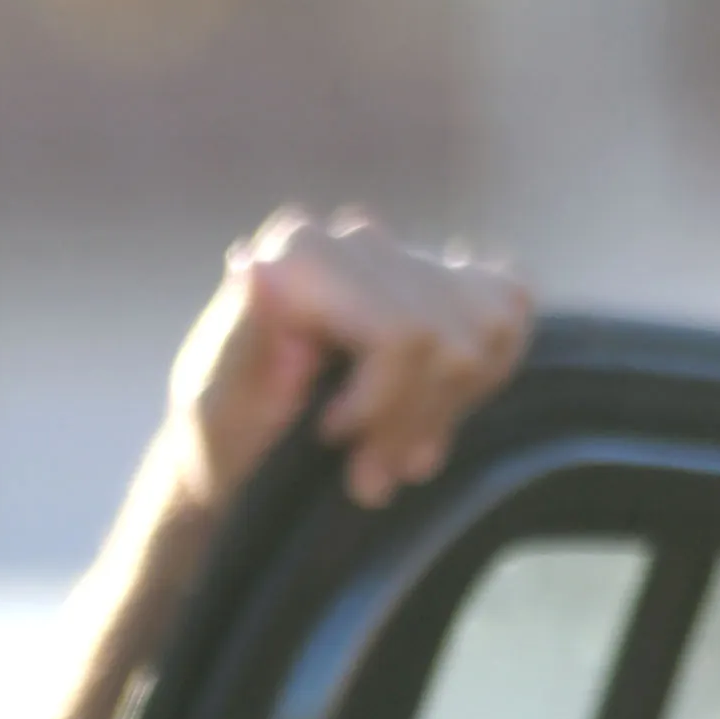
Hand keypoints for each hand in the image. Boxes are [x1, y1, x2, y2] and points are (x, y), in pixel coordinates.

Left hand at [154, 210, 538, 527]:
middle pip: (447, 341)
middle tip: (367, 480)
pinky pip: (508, 319)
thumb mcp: (210, 406)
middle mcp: (356, 238)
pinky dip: (478, 384)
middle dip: (411, 423)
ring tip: (387, 462)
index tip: (334, 439)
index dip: (384, 404)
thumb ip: (240, 340)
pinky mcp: (453, 280)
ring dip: (440, 415)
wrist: (240, 451)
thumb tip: (255, 268)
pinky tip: (426, 418)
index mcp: (297, 251)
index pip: (403, 333)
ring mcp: (409, 256)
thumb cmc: (219, 436)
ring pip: (484, 337)